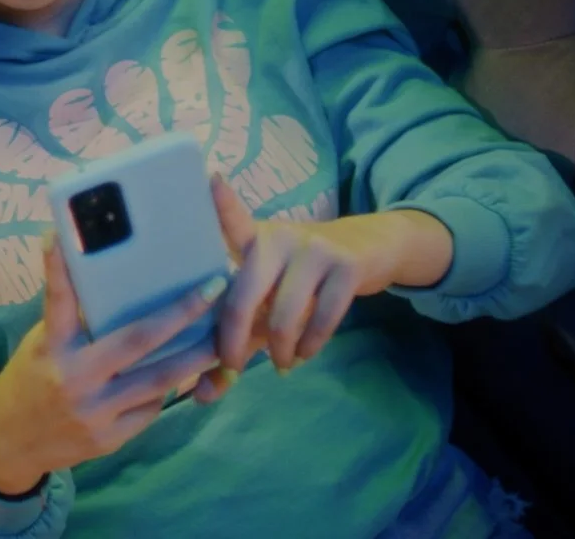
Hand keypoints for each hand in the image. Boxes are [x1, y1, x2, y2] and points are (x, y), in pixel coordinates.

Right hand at [0, 228, 224, 494]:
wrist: (10, 443)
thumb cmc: (31, 379)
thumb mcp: (43, 345)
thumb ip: (74, 323)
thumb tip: (115, 284)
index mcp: (51, 348)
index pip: (58, 302)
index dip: (59, 268)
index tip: (62, 233)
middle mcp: (74, 378)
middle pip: (136, 341)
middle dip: (180, 314)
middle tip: (214, 289)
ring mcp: (95, 412)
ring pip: (157, 381)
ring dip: (195, 357)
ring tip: (224, 337)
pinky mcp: (109, 439)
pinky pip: (149, 409)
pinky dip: (166, 389)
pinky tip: (185, 374)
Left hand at [191, 173, 451, 404]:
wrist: (370, 248)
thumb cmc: (301, 278)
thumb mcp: (269, 297)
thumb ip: (237, 341)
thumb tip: (203, 396)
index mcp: (254, 240)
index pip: (232, 221)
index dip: (222, 202)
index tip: (212, 179)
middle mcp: (278, 238)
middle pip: (243, 294)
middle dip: (231, 340)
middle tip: (231, 367)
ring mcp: (313, 249)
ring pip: (283, 315)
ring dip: (280, 350)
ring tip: (282, 363)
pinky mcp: (345, 266)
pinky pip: (322, 318)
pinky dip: (310, 345)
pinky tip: (305, 353)